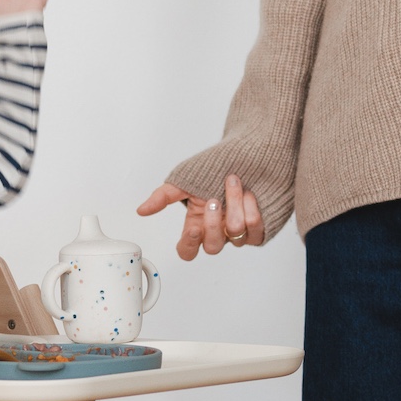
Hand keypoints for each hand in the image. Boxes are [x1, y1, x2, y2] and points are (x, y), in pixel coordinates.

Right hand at [138, 174, 265, 259]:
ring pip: (236, 236)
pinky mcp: (259, 228)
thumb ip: (163, 197)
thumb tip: (142, 210)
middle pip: (212, 247)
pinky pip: (255, 232)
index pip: (188, 250)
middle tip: (214, 200)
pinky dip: (252, 211)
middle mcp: (217, 231)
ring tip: (234, 184)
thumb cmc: (218, 164)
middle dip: (214, 224)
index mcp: (197, 224)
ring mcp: (238, 232)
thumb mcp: (186, 179)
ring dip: (235, 207)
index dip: (190, 245)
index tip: (194, 228)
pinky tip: (250, 194)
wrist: (251, 150)